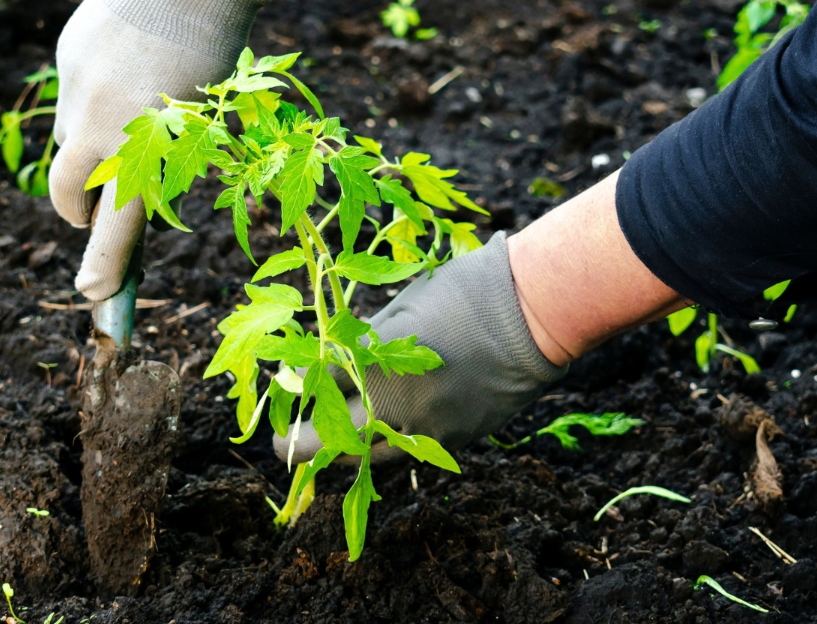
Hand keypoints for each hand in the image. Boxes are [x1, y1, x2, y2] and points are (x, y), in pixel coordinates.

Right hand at [49, 0, 265, 299]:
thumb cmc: (208, 52)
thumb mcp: (195, 118)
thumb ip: (158, 156)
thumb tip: (126, 192)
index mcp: (146, 149)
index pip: (118, 226)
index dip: (105, 265)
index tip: (93, 294)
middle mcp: (102, 127)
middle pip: (68, 193)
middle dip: (78, 212)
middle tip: (94, 213)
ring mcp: (78, 92)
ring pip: (71, 139)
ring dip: (91, 148)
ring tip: (132, 118)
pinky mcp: (69, 58)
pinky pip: (74, 93)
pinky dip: (94, 97)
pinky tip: (124, 71)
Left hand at [273, 232, 568, 463]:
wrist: (533, 314)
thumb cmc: (463, 294)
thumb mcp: (401, 308)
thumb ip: (361, 341)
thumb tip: (326, 360)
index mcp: (381, 366)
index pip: (319, 393)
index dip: (294, 396)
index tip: (283, 396)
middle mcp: (401, 407)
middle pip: (334, 441)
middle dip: (302, 445)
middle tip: (283, 442)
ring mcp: (431, 428)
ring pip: (371, 457)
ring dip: (342, 453)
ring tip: (324, 445)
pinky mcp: (455, 438)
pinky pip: (408, 452)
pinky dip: (383, 448)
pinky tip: (372, 438)